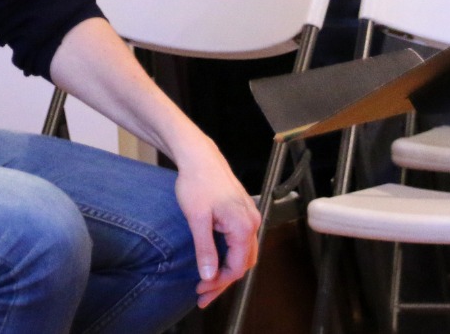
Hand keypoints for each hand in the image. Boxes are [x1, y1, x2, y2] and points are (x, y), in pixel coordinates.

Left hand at [173, 141, 261, 308]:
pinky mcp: (243, 213)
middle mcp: (252, 223)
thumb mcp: (197, 219)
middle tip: (203, 293)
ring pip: (243, 253)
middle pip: (243, 263)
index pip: (236, 267)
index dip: (219, 283)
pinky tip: (216, 261)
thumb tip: (209, 275)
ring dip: (227, 269)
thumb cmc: (197, 182)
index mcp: (243, 226)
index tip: (202, 290)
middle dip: (223, 281)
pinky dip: (229, 255)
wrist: (200, 156)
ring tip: (208, 282)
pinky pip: (241, 242)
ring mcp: (250, 217)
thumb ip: (205, 248)